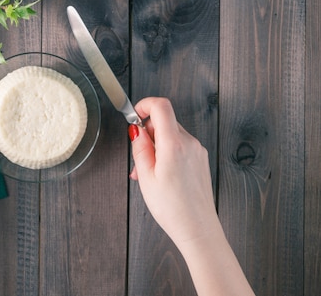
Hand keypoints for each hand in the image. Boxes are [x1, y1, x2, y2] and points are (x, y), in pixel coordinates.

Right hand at [128, 97, 218, 246]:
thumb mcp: (146, 177)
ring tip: (148, 173)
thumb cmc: (172, 208)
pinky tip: (161, 175)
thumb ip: (140, 148)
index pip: (161, 106)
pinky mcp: (200, 160)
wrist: (198, 229)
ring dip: (156, 146)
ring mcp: (198, 151)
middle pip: (165, 121)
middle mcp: (189, 143)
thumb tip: (136, 129)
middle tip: (138, 158)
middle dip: (147, 133)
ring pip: (171, 135)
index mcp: (174, 144)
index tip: (134, 115)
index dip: (144, 105)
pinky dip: (167, 153)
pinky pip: (180, 146)